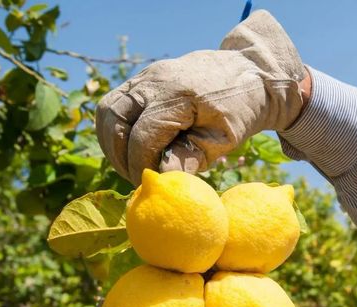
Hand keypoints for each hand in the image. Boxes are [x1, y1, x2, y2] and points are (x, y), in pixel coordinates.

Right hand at [95, 10, 306, 184]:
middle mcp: (155, 80)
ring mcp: (146, 75)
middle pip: (113, 118)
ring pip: (107, 109)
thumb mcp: (223, 139)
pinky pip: (116, 103)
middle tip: (134, 177)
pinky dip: (118, 128)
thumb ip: (191, 158)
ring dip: (112, 141)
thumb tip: (161, 179)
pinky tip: (134, 147)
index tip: (149, 183)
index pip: (142, 135)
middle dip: (118, 154)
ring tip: (130, 164)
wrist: (249, 72)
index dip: (140, 164)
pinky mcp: (143, 78)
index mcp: (178, 95)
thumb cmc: (239, 110)